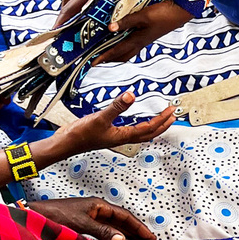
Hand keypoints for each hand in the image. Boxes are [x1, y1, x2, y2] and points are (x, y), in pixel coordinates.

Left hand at [25, 197, 156, 239]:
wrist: (35, 215)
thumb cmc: (54, 214)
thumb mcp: (82, 224)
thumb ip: (102, 231)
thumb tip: (121, 239)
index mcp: (98, 205)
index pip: (124, 216)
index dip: (138, 227)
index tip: (149, 237)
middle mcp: (96, 209)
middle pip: (122, 220)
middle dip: (136, 230)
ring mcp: (91, 216)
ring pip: (114, 225)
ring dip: (126, 234)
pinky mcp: (84, 224)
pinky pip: (105, 230)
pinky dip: (114, 237)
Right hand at [52, 92, 175, 156]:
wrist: (65, 144)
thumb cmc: (80, 136)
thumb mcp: (100, 118)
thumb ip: (116, 107)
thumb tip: (131, 96)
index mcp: (124, 136)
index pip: (149, 128)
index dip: (162, 119)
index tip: (171, 110)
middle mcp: (123, 138)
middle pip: (150, 134)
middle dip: (163, 125)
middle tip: (173, 116)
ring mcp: (116, 137)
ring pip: (141, 134)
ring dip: (153, 127)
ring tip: (161, 118)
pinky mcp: (109, 134)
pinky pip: (130, 131)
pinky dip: (139, 125)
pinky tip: (135, 120)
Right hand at [56, 0, 142, 26]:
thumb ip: (101, 1)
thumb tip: (89, 13)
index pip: (69, 10)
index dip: (61, 22)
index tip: (53, 32)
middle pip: (67, 6)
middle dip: (62, 18)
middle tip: (59, 31)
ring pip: (73, 2)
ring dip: (69, 13)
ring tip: (70, 25)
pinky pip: (83, 1)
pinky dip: (80, 9)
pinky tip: (86, 15)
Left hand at [95, 2, 194, 64]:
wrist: (181, 11)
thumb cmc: (164, 13)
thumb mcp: (143, 16)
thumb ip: (126, 21)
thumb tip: (109, 28)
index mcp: (138, 40)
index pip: (116, 51)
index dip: (103, 57)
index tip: (91, 62)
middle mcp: (140, 42)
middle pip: (121, 56)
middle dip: (109, 59)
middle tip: (96, 59)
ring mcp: (145, 39)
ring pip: (127, 52)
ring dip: (116, 54)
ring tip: (106, 52)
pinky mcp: (148, 35)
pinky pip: (132, 45)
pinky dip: (124, 46)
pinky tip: (122, 39)